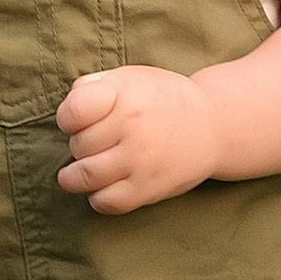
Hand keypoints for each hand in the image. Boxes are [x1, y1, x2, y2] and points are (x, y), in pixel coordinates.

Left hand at [55, 64, 220, 212]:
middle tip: (95, 144)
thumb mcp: (131, 77)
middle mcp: (132, 127)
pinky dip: (97, 197)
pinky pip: (106, 202)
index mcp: (125, 94)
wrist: (212, 126)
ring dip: (76, 175)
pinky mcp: (148, 189)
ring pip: (84, 177)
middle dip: (80, 146)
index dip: (68, 119)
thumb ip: (94, 85)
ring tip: (82, 170)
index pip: (73, 112)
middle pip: (77, 146)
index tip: (77, 121)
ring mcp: (140, 161)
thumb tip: (69, 106)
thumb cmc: (162, 100)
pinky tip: (103, 185)